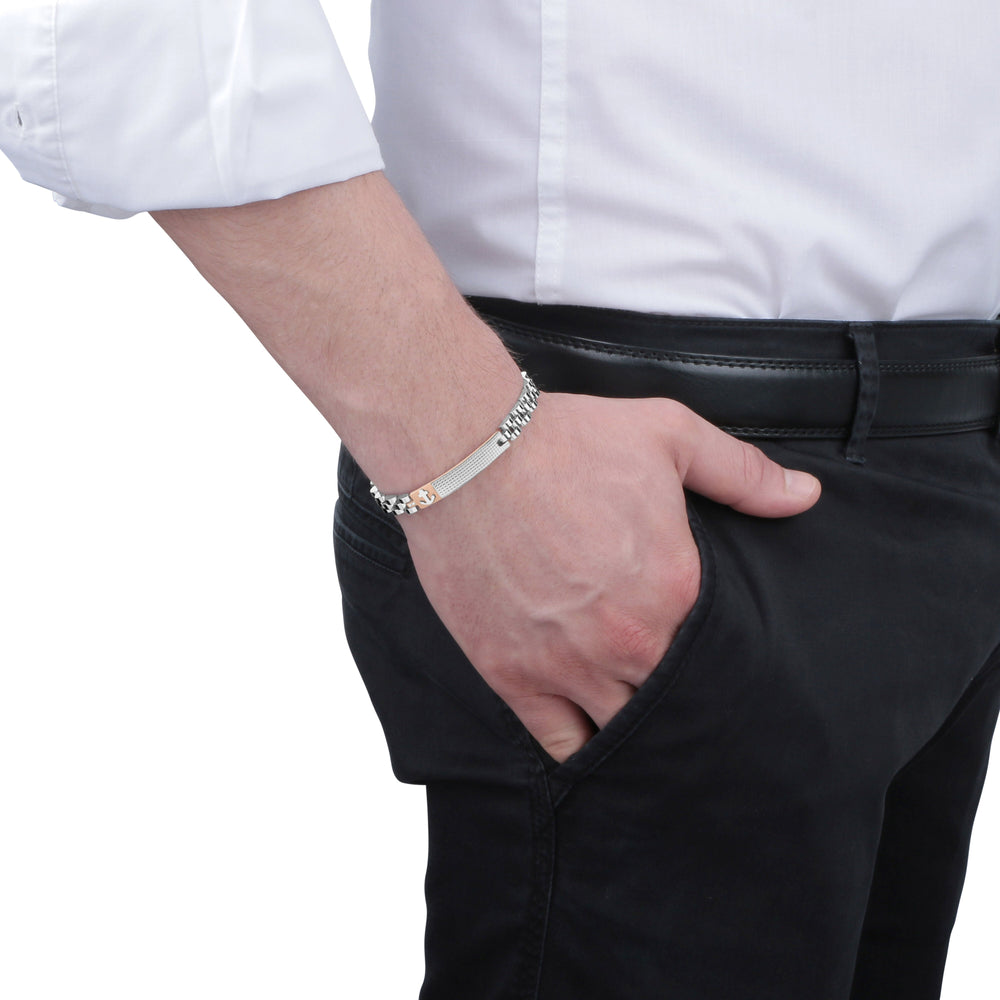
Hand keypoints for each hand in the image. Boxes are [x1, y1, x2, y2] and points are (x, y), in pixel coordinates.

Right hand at [400, 391, 820, 763]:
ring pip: (624, 730)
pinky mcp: (512, 674)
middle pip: (676, 699)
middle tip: (690, 699)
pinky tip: (596, 741)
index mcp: (674, 589)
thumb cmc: (565, 441)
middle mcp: (628, 641)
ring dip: (639, 728)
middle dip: (685, 699)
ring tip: (648, 723)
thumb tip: (805, 497)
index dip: (723, 660)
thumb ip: (742, 474)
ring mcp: (567, 665)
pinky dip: (583, 750)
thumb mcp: (669, 436)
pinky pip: (560, 741)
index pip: (720, 654)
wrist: (469, 452)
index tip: (717, 658)